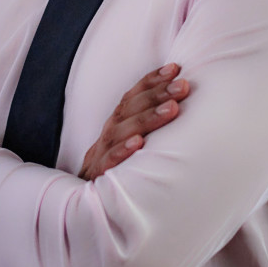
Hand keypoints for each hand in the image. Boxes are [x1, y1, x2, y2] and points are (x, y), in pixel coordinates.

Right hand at [79, 63, 189, 180]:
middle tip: (182, 86)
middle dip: (158, 94)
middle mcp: (110, 130)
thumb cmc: (118, 163)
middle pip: (131, 107)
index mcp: (119, 120)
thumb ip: (149, 123)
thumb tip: (182, 105)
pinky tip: (139, 143)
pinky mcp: (99, 173)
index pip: (134, 95)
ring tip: (172, 109)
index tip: (175, 68)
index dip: (153, 80)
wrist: (84, 198)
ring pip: (123, 130)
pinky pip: (110, 160)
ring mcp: (102, 151)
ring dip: (148, 117)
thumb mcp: (131, 139)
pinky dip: (123, 150)